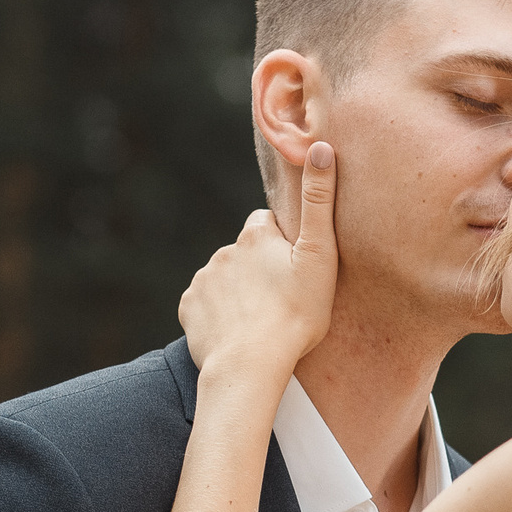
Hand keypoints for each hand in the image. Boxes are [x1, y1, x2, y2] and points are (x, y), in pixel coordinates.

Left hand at [181, 141, 336, 378]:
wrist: (250, 365)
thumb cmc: (294, 315)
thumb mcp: (318, 257)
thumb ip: (319, 201)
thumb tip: (322, 147)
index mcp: (255, 236)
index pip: (266, 225)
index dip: (281, 243)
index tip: (292, 266)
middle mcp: (224, 251)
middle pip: (244, 253)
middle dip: (257, 267)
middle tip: (279, 297)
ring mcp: (203, 279)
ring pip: (224, 278)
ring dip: (238, 291)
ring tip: (258, 319)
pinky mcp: (189, 307)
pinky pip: (205, 304)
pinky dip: (218, 313)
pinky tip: (236, 331)